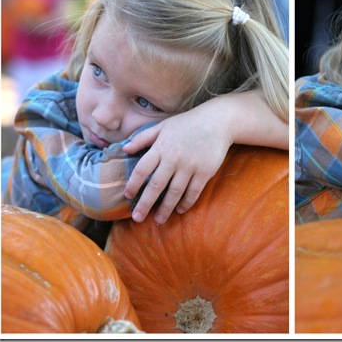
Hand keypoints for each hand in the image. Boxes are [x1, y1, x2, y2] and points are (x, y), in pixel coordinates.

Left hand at [123, 105, 231, 224]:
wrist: (217, 121)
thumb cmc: (187, 123)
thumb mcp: (163, 126)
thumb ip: (143, 138)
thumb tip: (125, 148)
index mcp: (161, 147)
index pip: (141, 170)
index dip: (133, 184)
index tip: (128, 196)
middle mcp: (173, 159)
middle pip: (156, 185)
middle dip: (145, 203)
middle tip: (138, 218)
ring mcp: (190, 166)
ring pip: (175, 192)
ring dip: (166, 208)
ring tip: (159, 220)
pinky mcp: (204, 172)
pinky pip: (193, 192)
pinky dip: (186, 203)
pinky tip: (180, 210)